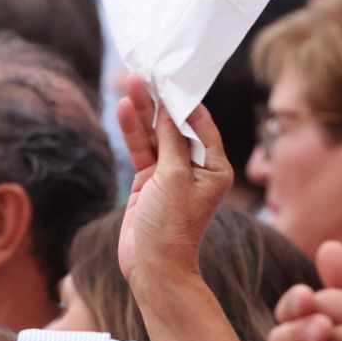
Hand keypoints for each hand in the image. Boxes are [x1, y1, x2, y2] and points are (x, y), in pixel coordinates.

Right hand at [115, 74, 232, 284]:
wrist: (153, 266)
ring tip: (130, 83)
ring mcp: (170, 174)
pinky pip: (141, 150)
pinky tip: (125, 109)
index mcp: (215, 167)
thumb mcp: (175, 177)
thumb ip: (171, 142)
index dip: (185, 101)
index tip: (172, 78)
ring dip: (143, 112)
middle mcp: (195, 168)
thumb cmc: (172, 225)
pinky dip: (133, 131)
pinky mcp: (149, 182)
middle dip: (160, 102)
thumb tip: (169, 111)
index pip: (201, 124)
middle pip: (175, 126)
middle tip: (145, 74)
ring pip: (154, 135)